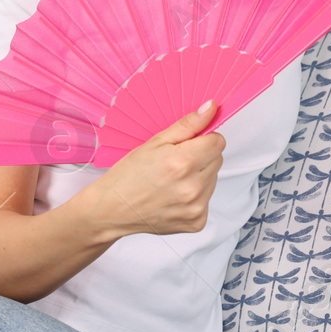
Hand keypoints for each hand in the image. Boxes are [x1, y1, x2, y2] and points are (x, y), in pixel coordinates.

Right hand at [89, 100, 225, 236]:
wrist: (112, 210)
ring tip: (172, 180)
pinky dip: (195, 195)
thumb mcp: (154, 142)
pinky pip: (207, 199)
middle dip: (201, 156)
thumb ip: (188, 125)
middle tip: (175, 162)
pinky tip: (174, 195)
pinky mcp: (197, 221)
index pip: (218, 142)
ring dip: (198, 176)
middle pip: (217, 160)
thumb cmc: (127, 176)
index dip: (204, 138)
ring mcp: (196, 207)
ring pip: (213, 179)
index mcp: (182, 163)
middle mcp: (192, 187)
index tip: (190, 143)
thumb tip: (211, 109)